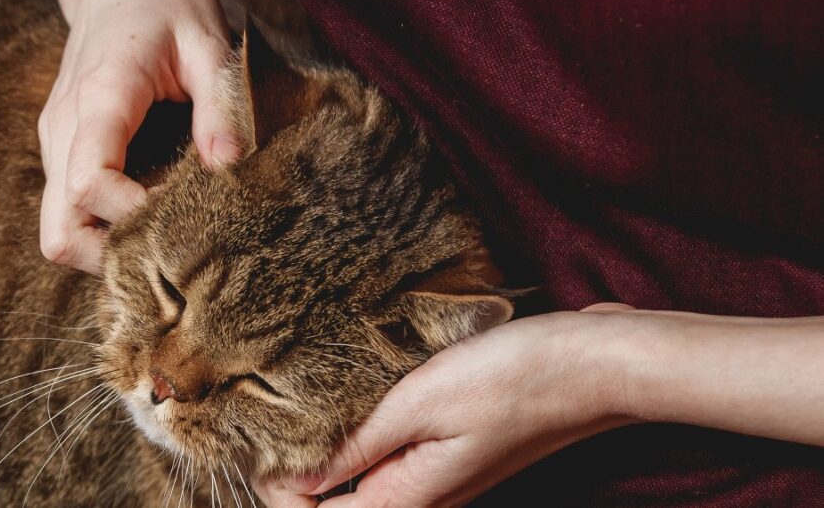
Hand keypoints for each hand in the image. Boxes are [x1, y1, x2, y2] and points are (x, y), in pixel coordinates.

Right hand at [26, 0, 236, 272]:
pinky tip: (150, 211)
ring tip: (163, 232)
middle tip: (171, 243)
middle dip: (114, 255)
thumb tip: (230, 168)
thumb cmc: (164, 0)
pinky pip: (67, 210)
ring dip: (107, 246)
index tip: (186, 208)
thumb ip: (220, 105)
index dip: (136, 216)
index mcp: (99, 99)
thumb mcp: (207, 42)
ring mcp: (55, 142)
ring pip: (58, 230)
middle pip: (60, 233)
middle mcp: (64, 129)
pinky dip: (103, 227)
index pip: (90, 187)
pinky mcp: (62, 148)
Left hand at [257, 305, 629, 506]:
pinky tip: (352, 397)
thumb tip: (295, 481)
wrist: (594, 361)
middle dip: (295, 473)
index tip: (259, 440)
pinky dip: (361, 435)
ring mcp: (439, 475)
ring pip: (361, 480)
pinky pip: (389, 457)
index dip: (279, 487)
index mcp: (410, 497)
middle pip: (339, 506)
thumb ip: (356, 447)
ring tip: (298, 402)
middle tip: (269, 416)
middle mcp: (423, 497)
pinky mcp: (451, 448)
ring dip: (327, 452)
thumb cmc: (513, 377)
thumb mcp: (420, 404)